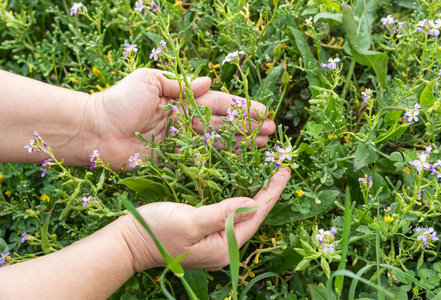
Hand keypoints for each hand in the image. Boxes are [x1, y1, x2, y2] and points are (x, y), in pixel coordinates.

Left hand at [87, 68, 275, 169]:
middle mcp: (186, 121)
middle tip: (271, 132)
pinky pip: (203, 159)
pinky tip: (240, 159)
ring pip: (219, 142)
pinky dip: (222, 159)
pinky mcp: (175, 160)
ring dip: (241, 143)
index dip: (242, 108)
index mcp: (182, 100)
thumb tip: (209, 81)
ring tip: (263, 145)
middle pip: (224, 124)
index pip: (219, 103)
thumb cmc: (119, 101)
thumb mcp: (148, 81)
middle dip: (247, 127)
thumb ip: (179, 84)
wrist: (94, 131)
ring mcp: (182, 142)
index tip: (263, 112)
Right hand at [117, 167, 290, 271]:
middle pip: (253, 216)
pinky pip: (230, 213)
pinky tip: (244, 185)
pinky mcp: (205, 232)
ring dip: (256, 193)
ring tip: (268, 174)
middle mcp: (223, 246)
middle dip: (268, 192)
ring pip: (242, 214)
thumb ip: (222, 213)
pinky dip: (240, 197)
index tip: (284, 170)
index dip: (271, 192)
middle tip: (280, 168)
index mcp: (224, 247)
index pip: (255, 216)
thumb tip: (252, 203)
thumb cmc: (156, 231)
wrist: (128, 242)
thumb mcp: (190, 221)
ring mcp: (214, 240)